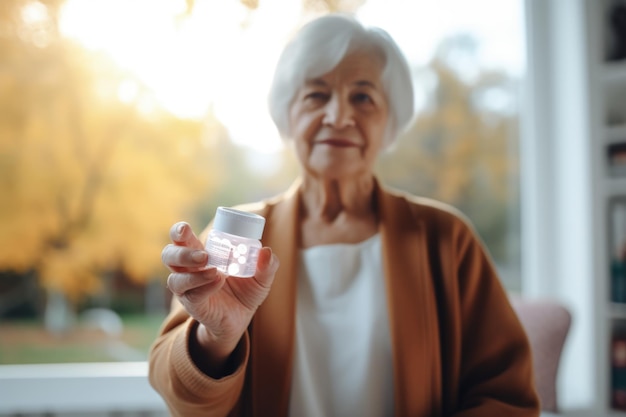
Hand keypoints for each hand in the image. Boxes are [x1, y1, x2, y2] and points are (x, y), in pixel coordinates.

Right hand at [161, 221, 279, 371]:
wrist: (240, 320)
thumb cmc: (246, 291)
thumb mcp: (261, 277)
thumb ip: (266, 265)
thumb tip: (266, 251)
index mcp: (201, 255)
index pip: (182, 239)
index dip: (179, 232)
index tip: (185, 229)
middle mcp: (189, 270)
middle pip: (169, 255)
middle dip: (180, 252)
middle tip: (203, 255)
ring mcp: (189, 289)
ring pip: (174, 279)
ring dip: (192, 274)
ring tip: (214, 270)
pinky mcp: (194, 305)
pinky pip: (191, 295)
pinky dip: (204, 286)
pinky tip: (218, 281)